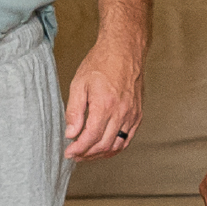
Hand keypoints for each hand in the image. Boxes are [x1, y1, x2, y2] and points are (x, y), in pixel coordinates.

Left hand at [64, 40, 142, 160]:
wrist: (124, 50)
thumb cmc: (101, 63)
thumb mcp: (79, 83)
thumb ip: (74, 111)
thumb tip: (71, 133)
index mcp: (105, 105)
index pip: (91, 138)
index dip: (78, 149)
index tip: (69, 153)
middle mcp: (121, 113)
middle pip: (104, 145)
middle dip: (87, 154)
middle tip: (75, 155)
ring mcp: (132, 114)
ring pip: (117, 145)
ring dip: (101, 154)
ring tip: (87, 154)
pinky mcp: (137, 114)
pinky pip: (127, 138)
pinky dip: (115, 147)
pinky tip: (104, 147)